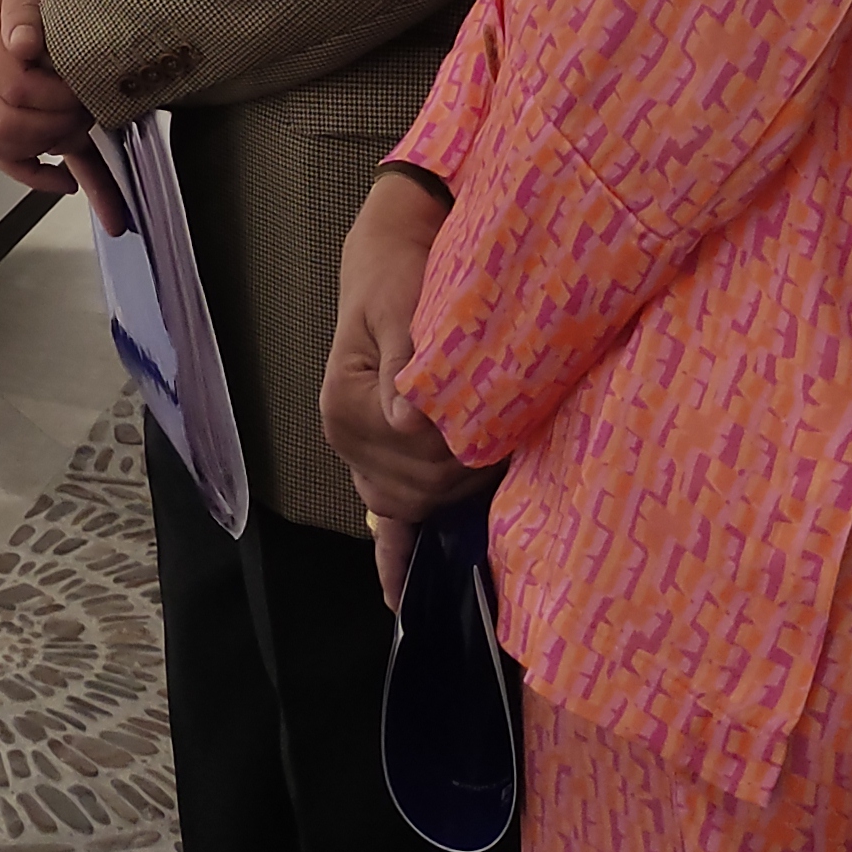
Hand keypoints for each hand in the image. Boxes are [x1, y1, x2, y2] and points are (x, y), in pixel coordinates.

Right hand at [0, 0, 126, 232]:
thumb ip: (25, 3)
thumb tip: (24, 44)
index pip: (12, 87)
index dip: (56, 100)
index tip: (88, 93)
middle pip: (0, 124)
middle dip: (52, 128)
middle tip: (90, 116)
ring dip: (37, 151)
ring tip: (80, 143)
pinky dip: (25, 170)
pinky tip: (64, 179)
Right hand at [321, 169, 475, 604]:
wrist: (394, 252)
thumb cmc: (400, 274)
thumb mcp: (400, 302)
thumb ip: (406, 359)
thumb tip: (408, 421)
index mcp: (347, 409)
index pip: (423, 461)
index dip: (467, 449)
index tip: (497, 415)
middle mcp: (348, 442)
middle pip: (425, 491)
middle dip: (469, 469)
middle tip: (505, 427)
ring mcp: (364, 457)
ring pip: (422, 505)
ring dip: (458, 489)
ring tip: (490, 454)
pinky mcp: (379, 462)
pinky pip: (383, 525)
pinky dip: (392, 560)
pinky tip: (399, 599)